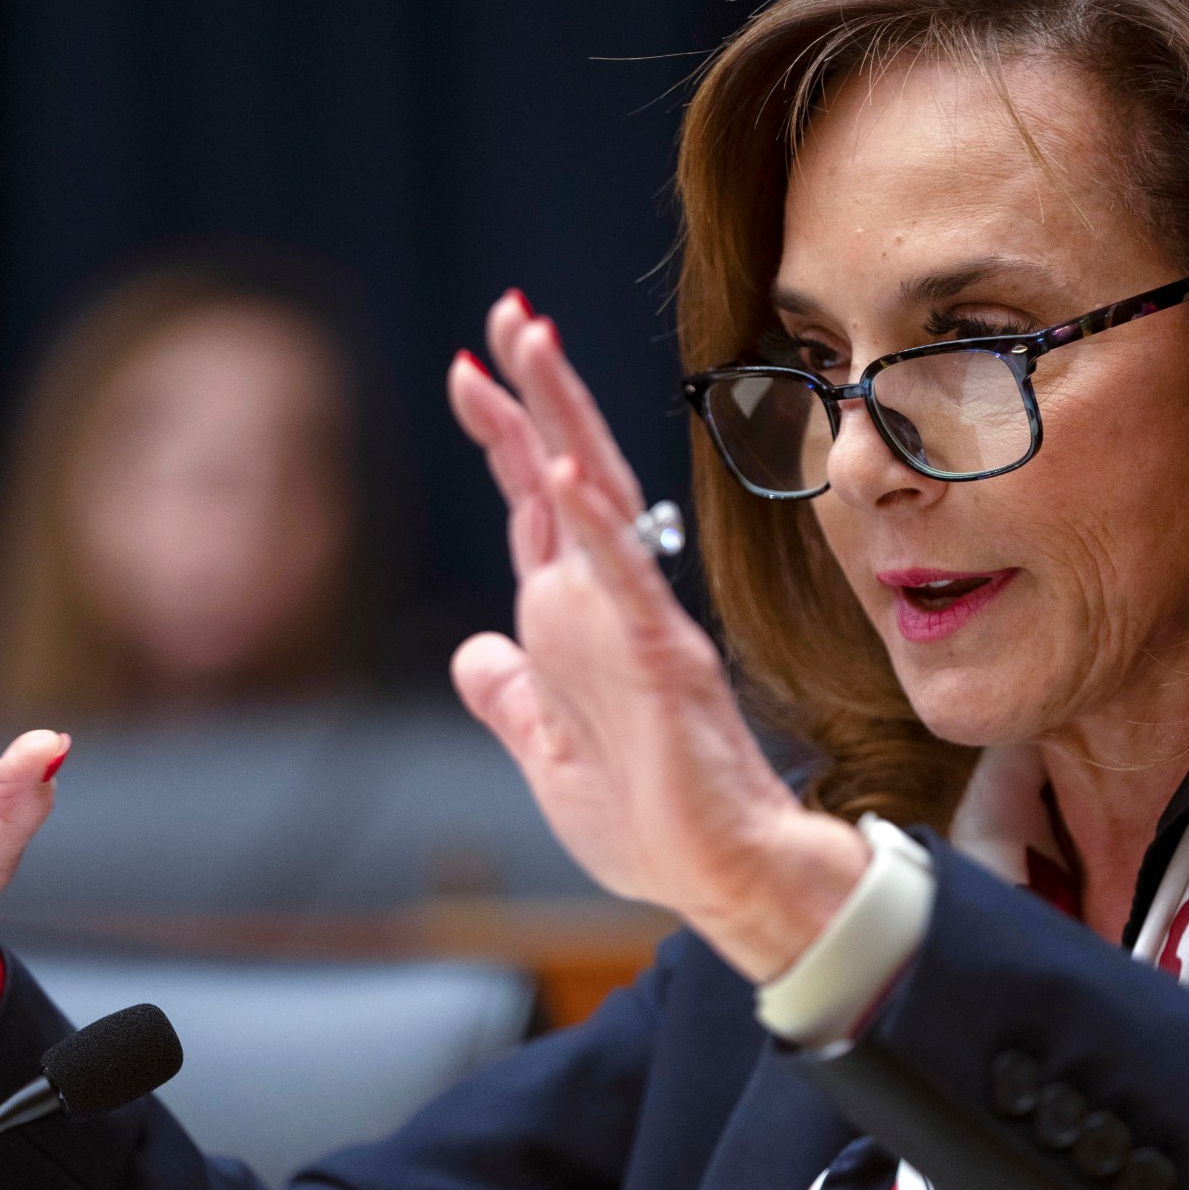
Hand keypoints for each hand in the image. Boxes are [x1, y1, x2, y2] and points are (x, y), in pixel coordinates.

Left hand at [446, 294, 867, 980]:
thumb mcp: (545, 756)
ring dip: (561, 417)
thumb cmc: (648, 821)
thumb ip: (510, 697)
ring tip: (532, 342)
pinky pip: (623, 577)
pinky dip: (595, 521)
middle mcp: (606, 603)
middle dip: (532, 392)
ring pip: (596, 498)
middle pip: (566, 472)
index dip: (504, 437)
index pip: (536, 506)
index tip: (468, 367)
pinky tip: (568, 467)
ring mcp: (636, 622)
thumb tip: (471, 651)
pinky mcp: (662, 658)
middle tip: (507, 312)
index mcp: (576, 622)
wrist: (720, 877)